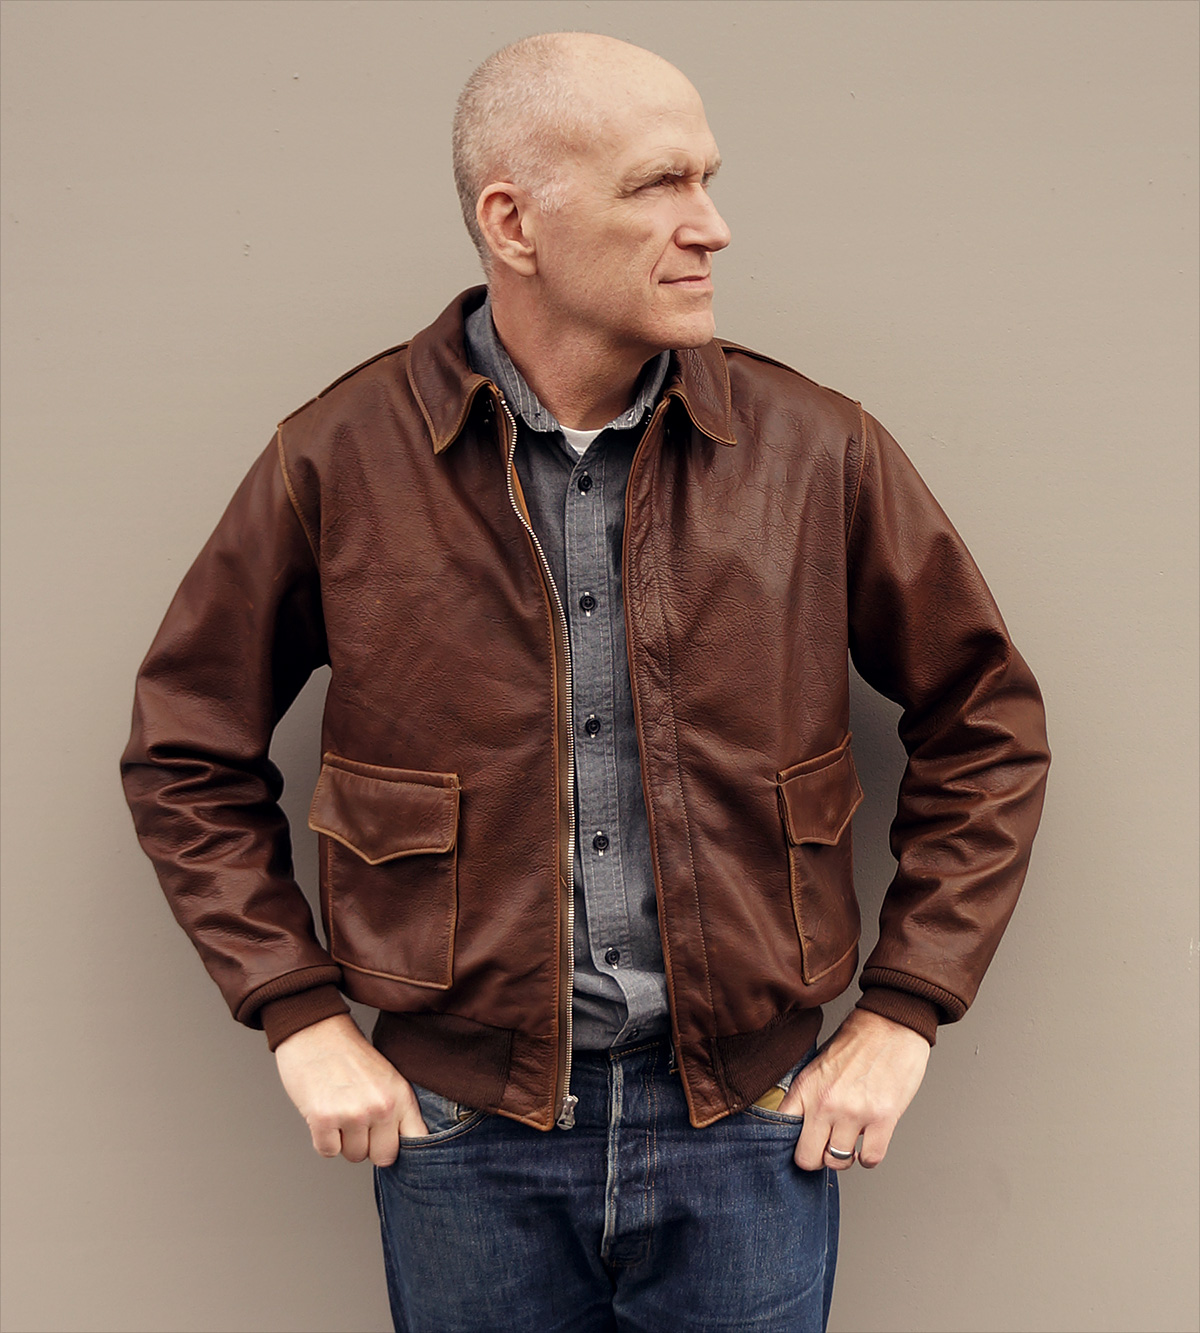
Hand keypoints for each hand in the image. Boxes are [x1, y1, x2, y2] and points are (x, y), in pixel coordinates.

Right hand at [274, 1012, 427, 1165]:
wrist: (315, 1031)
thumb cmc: (348, 1055)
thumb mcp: (386, 1077)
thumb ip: (396, 1109)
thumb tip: (399, 1145)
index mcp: (400, 1095)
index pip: (417, 1139)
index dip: (403, 1146)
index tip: (392, 1144)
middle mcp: (381, 1107)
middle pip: (383, 1157)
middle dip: (370, 1146)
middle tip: (358, 1123)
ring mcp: (353, 1114)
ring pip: (353, 1156)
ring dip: (344, 1141)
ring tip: (339, 1111)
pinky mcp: (324, 1120)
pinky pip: (327, 1151)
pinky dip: (323, 1139)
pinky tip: (324, 1113)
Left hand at [777, 1008, 929, 1170]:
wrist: (891, 1023)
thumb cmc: (857, 1042)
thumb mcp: (819, 1065)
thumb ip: (809, 1096)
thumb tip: (802, 1127)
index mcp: (806, 1087)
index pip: (782, 1130)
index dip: (790, 1141)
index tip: (799, 1142)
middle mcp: (826, 1103)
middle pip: (807, 1158)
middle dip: (816, 1158)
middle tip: (825, 1148)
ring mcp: (854, 1113)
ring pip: (838, 1162)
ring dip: (845, 1157)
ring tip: (850, 1142)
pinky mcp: (883, 1119)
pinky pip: (870, 1159)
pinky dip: (869, 1157)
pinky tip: (869, 1142)